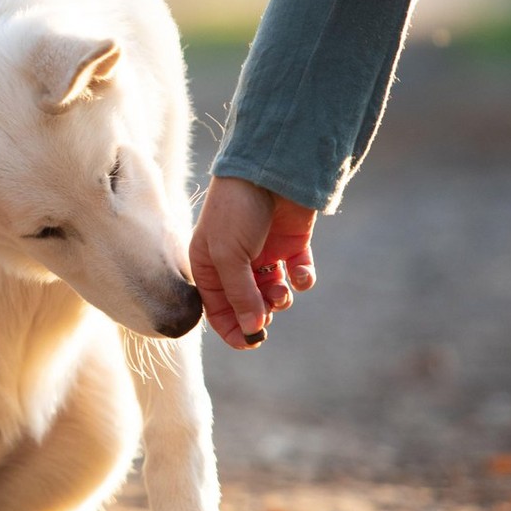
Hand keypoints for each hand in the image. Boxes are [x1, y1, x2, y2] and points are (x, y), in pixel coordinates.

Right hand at [189, 176, 316, 349]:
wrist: (270, 170)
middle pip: (247, 305)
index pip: (218, 309)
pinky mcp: (290, 246)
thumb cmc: (236, 210)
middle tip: (268, 309)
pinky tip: (300, 274)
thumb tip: (251, 328)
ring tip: (281, 291)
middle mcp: (235, 264)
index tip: (250, 341)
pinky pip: (298, 275)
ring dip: (279, 299)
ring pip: (273, 294)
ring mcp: (264, 255)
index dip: (233, 328)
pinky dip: (302, 279)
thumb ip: (240, 295)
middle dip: (259, 312)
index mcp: (209, 266)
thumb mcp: (228, 255)